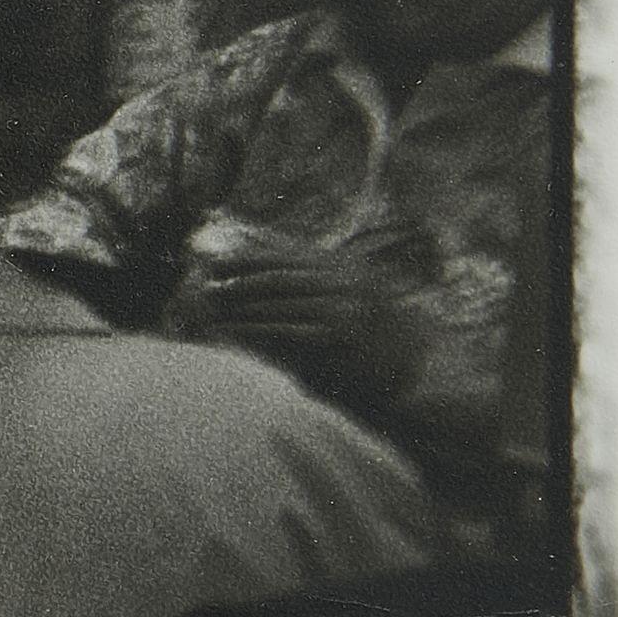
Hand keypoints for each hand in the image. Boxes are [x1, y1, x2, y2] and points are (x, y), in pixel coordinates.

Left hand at [180, 248, 426, 416]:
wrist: (413, 364)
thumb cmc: (374, 328)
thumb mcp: (349, 289)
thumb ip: (311, 273)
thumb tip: (263, 253)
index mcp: (342, 267)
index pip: (285, 255)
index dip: (246, 256)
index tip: (216, 261)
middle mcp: (342, 283)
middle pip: (276, 276)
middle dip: (236, 279)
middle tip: (204, 285)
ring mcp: (341, 310)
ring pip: (277, 302)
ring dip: (239, 305)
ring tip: (210, 308)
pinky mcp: (337, 339)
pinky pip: (286, 332)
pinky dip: (255, 330)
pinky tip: (233, 331)